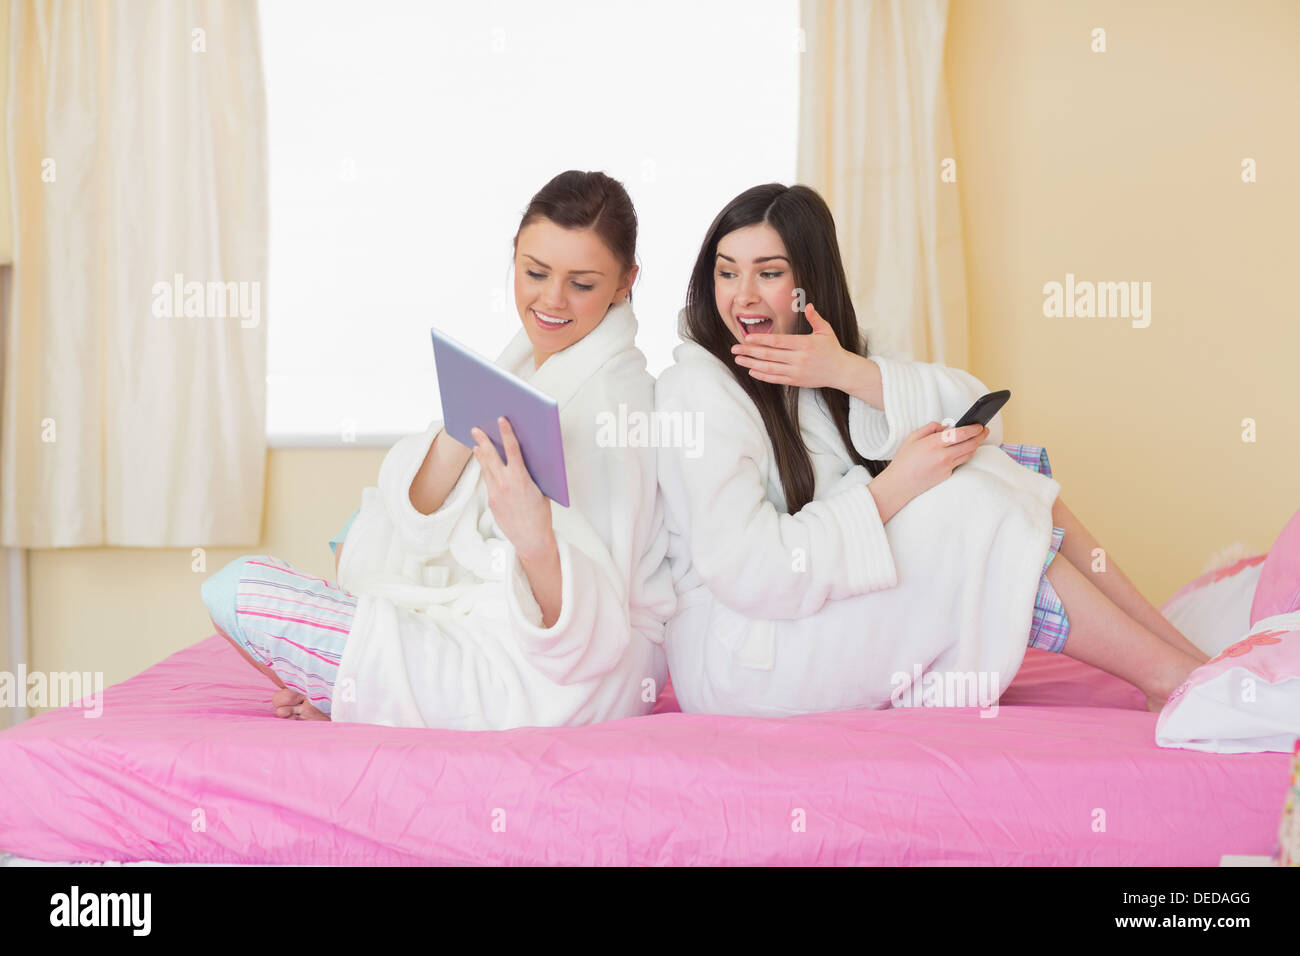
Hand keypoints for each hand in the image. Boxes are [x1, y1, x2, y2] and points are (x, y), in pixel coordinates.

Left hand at [470, 418, 555, 561]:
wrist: (531, 539)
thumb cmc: (541, 514)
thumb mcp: (541, 489)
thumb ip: (531, 473)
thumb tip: (525, 457)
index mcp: (521, 479)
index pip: (512, 450)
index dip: (506, 433)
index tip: (501, 420)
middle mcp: (505, 484)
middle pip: (491, 456)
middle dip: (483, 440)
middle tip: (476, 428)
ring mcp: (496, 493)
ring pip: (486, 468)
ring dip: (481, 454)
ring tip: (476, 444)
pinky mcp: (491, 501)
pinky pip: (488, 481)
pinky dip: (486, 470)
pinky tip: (484, 464)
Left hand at [729, 302, 856, 388]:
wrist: (841, 371)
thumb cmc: (832, 348)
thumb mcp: (826, 330)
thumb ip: (815, 317)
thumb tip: (808, 304)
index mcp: (805, 344)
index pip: (778, 342)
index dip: (762, 340)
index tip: (747, 337)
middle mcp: (799, 359)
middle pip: (770, 355)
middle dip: (750, 351)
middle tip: (734, 348)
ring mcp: (796, 372)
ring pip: (770, 368)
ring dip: (751, 363)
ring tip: (738, 359)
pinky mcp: (796, 381)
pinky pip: (775, 379)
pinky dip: (762, 375)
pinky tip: (751, 370)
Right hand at [879, 421, 987, 506]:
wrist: (899, 484)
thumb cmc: (904, 461)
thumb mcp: (913, 437)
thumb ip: (931, 427)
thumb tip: (946, 426)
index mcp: (933, 443)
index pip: (961, 434)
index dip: (973, 428)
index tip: (979, 425)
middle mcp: (943, 456)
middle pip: (970, 444)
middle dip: (981, 435)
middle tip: (984, 430)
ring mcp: (947, 467)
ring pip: (968, 454)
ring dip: (974, 445)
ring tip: (976, 438)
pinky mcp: (948, 476)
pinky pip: (960, 463)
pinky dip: (963, 455)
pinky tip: (962, 450)